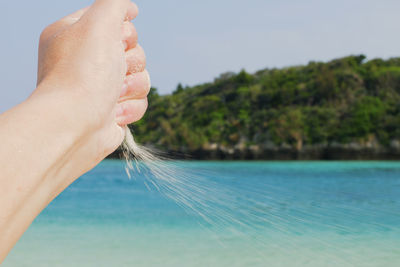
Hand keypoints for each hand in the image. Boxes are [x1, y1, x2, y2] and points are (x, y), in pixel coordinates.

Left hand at [33, 0, 149, 167]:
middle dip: (130, 62)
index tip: (114, 42)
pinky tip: (113, 113)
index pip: (114, 22)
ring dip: (132, 86)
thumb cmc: (83, 74)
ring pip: (141, 77)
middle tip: (114, 71)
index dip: (123, 33)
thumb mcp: (98, 23)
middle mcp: (87, 61)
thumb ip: (115, 4)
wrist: (76, 125)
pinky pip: (140, 101)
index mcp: (76, 36)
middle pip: (134, 51)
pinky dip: (131, 107)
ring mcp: (100, 87)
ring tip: (113, 95)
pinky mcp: (113, 110)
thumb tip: (129, 9)